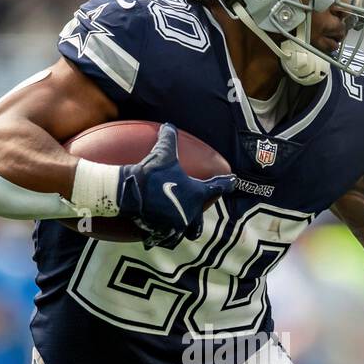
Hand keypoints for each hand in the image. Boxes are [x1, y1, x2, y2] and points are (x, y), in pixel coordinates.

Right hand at [118, 122, 235, 249]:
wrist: (130, 193)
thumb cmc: (151, 173)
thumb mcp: (162, 153)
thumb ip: (169, 138)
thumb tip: (169, 124)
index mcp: (195, 195)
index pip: (216, 188)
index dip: (226, 183)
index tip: (233, 181)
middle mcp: (189, 214)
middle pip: (197, 224)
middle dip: (197, 222)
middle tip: (194, 216)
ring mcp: (174, 227)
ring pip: (181, 234)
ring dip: (178, 231)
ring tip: (173, 228)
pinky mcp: (159, 234)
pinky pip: (162, 239)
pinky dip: (160, 236)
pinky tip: (155, 234)